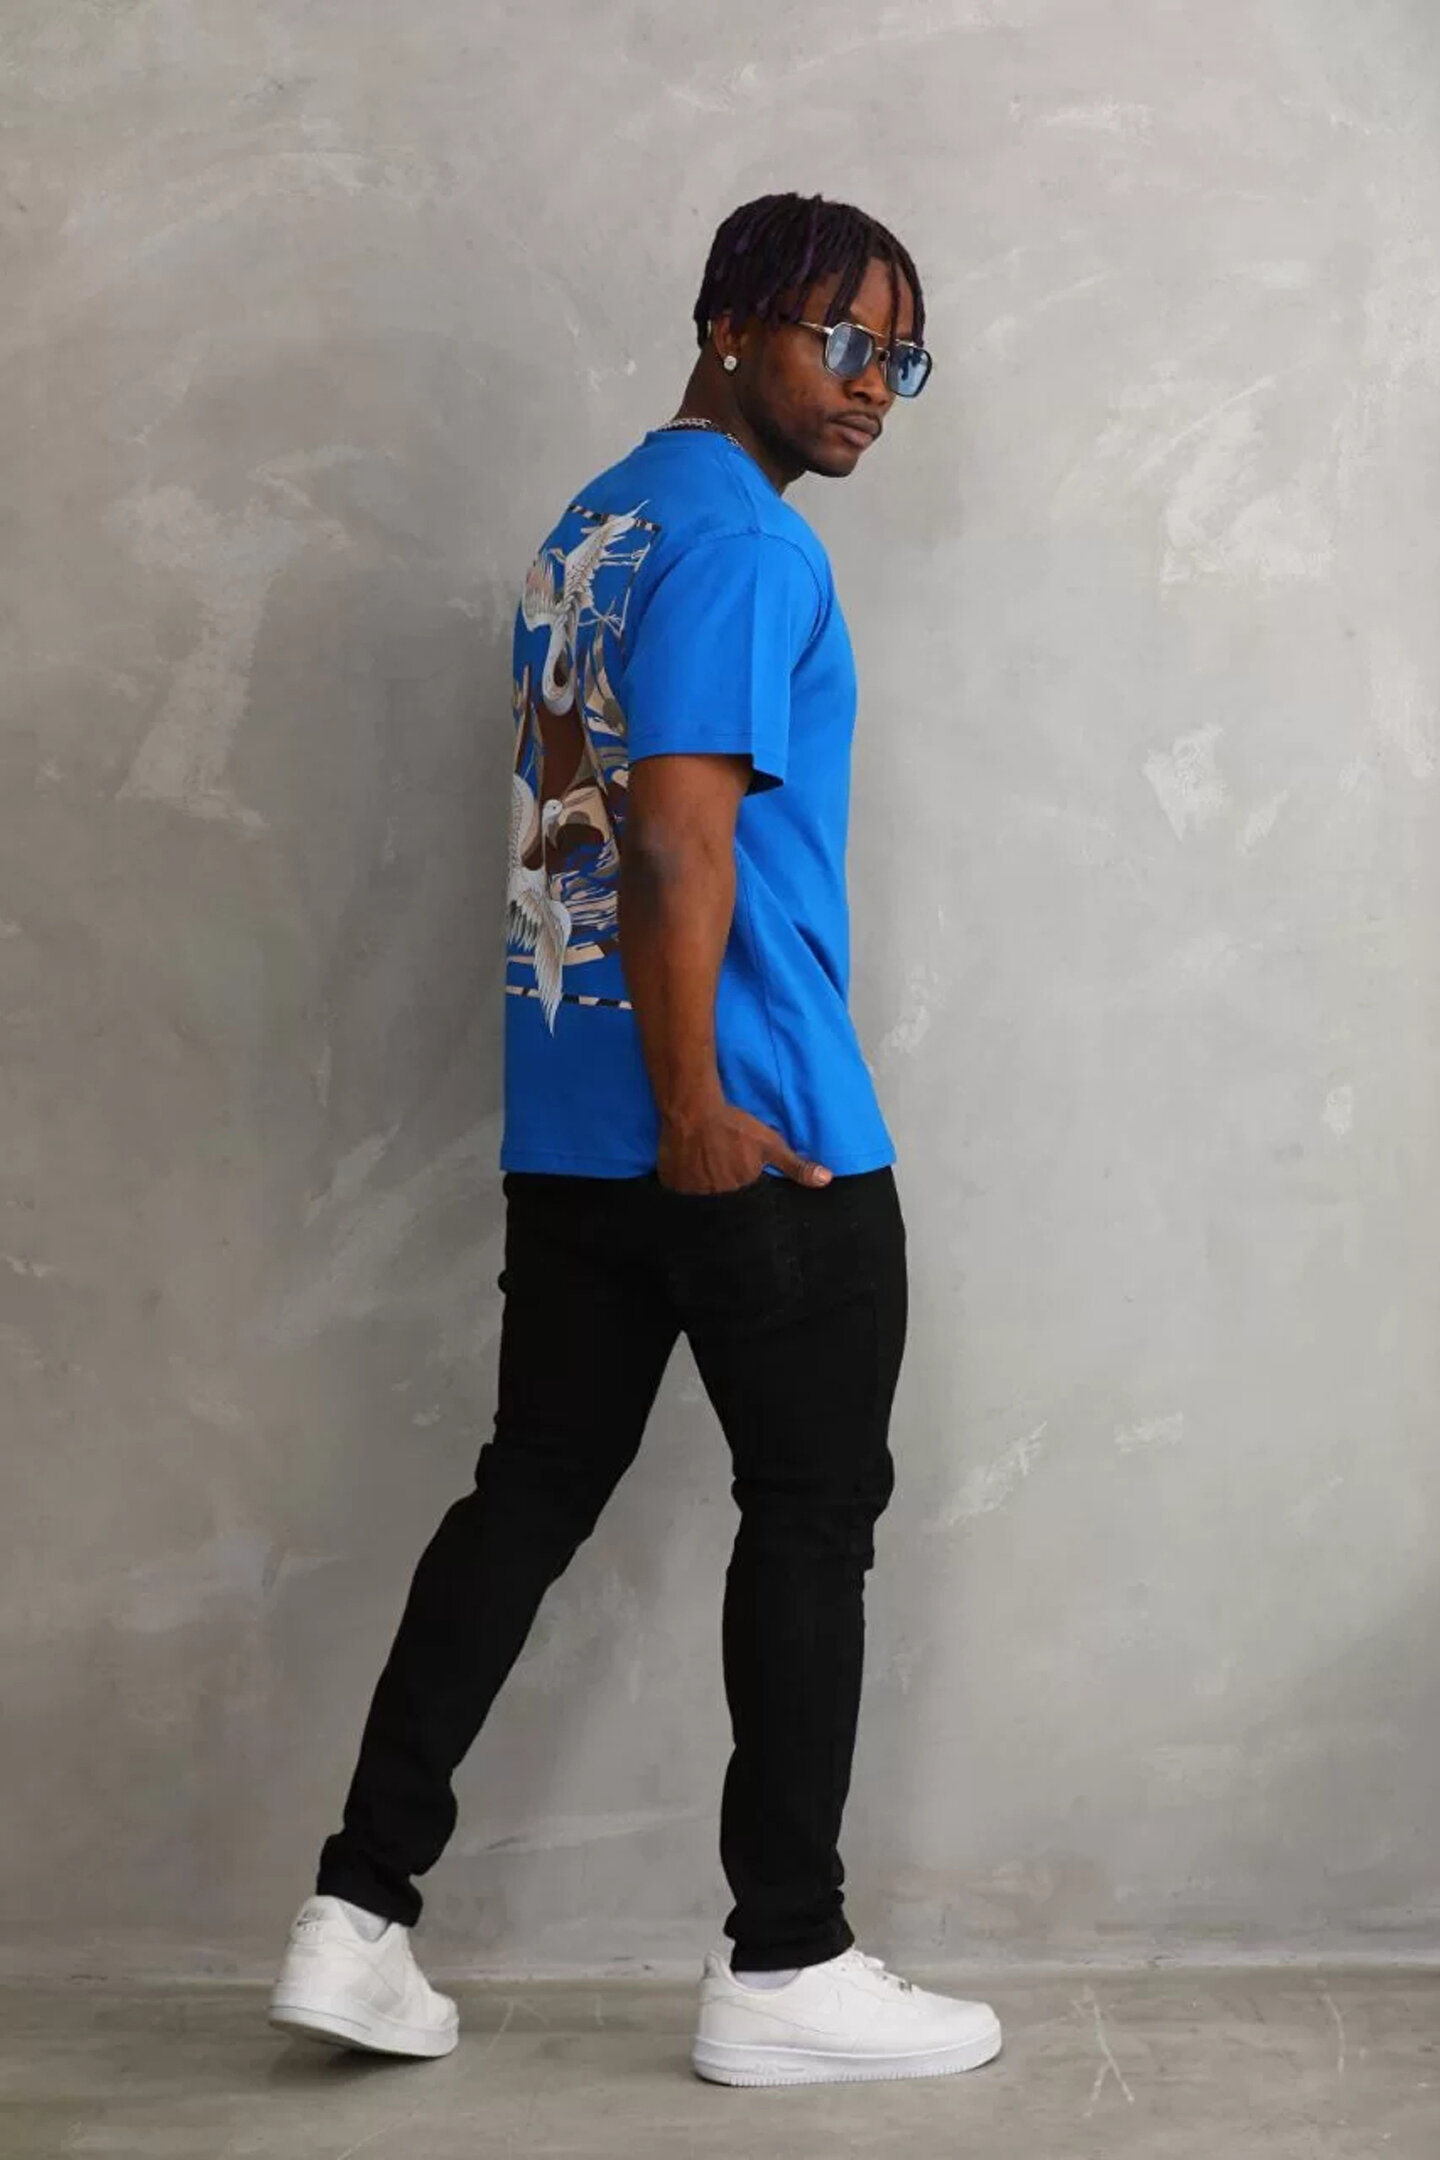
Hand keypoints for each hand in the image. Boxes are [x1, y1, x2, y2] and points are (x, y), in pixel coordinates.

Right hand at [658, 1104, 832, 1195]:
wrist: (693, 1109)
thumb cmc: (734, 1125)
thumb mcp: (770, 1144)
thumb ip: (796, 1166)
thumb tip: (826, 1180)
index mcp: (741, 1189)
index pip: (744, 1196)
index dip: (741, 1182)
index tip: (736, 1168)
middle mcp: (716, 1196)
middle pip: (723, 1196)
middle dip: (723, 1184)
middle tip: (719, 1162)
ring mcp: (691, 1191)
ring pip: (701, 1194)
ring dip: (703, 1183)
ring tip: (704, 1163)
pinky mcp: (671, 1183)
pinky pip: (680, 1189)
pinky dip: (684, 1181)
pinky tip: (688, 1165)